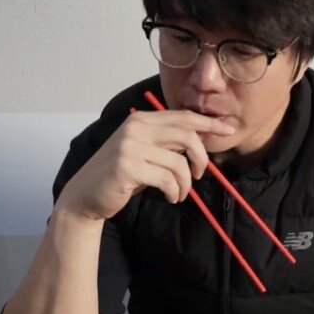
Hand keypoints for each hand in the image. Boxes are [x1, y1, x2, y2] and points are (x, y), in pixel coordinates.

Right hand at [55, 110, 234, 220]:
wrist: (85, 195)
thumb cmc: (120, 176)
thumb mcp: (144, 151)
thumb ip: (166, 142)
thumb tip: (202, 139)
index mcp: (142, 120)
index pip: (183, 116)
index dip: (208, 123)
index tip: (227, 129)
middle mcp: (136, 128)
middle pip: (187, 136)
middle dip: (201, 157)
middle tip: (200, 174)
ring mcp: (130, 147)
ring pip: (179, 163)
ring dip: (186, 183)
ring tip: (179, 193)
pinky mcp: (128, 167)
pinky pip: (168, 179)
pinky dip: (175, 191)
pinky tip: (171, 197)